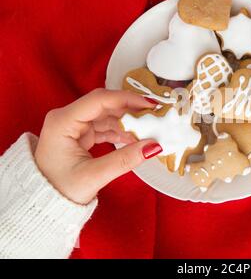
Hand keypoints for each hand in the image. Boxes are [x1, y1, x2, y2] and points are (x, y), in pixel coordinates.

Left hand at [35, 88, 161, 204]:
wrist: (42, 203)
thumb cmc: (58, 190)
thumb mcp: (93, 176)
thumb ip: (124, 160)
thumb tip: (154, 146)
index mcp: (63, 122)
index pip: (100, 100)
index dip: (127, 99)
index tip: (150, 105)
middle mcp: (67, 118)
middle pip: (106, 105)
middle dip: (131, 110)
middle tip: (156, 115)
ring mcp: (74, 125)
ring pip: (108, 115)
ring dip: (129, 122)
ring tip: (150, 129)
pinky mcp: (81, 134)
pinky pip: (106, 126)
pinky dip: (122, 132)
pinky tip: (136, 139)